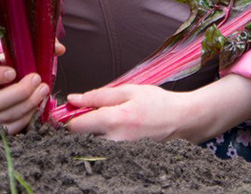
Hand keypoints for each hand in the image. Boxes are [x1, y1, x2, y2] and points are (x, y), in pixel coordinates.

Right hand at [0, 41, 64, 134]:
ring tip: (43, 90)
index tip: (13, 71)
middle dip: (20, 92)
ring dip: (28, 104)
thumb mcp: (20, 53)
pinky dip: (27, 118)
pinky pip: (11, 128)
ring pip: (5, 116)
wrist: (12, 83)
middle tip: (38, 79)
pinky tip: (37, 105)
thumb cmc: (14, 66)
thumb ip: (38, 46)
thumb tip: (59, 49)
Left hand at [64, 74, 250, 143]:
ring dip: (92, 135)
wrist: (183, 121)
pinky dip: (104, 142)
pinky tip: (115, 132)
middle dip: (80, 127)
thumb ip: (99, 96)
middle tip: (89, 115)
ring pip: (92, 145)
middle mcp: (115, 141)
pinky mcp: (125, 159)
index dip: (67, 119)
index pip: (75, 127)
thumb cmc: (158, 103)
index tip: (69, 113)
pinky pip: (105, 151)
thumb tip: (74, 100)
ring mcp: (121, 154)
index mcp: (115, 120)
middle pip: (81, 138)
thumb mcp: (129, 91)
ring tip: (107, 123)